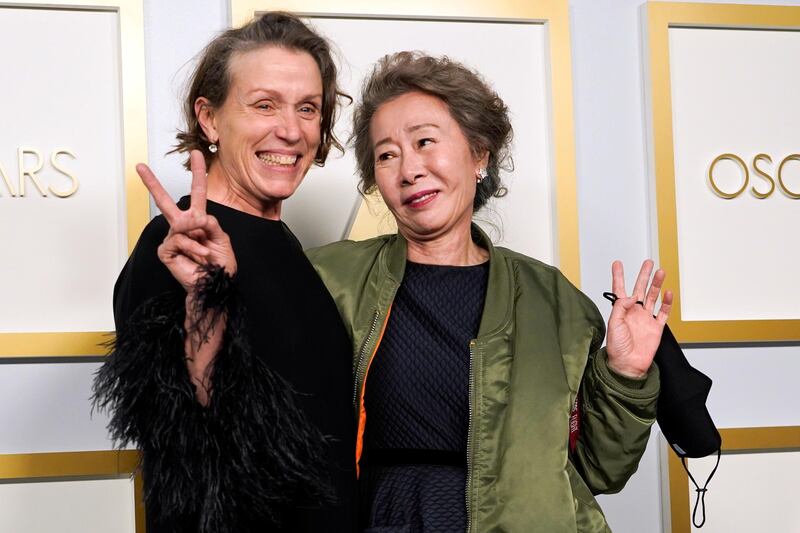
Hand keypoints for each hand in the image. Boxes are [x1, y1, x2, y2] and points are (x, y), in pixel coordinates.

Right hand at [137, 150, 235, 292]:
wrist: (214, 284)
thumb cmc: (220, 264)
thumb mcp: (222, 238)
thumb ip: (210, 222)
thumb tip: (193, 217)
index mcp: (199, 219)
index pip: (198, 192)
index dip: (198, 173)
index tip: (197, 154)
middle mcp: (183, 226)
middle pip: (165, 201)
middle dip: (152, 183)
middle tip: (140, 166)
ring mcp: (172, 237)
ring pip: (182, 226)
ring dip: (199, 241)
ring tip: (206, 254)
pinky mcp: (166, 250)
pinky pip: (178, 241)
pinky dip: (193, 248)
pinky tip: (199, 257)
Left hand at [605, 260, 672, 378]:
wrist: (628, 365)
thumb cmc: (617, 347)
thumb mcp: (614, 324)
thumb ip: (621, 307)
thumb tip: (632, 296)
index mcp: (621, 310)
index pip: (619, 289)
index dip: (618, 276)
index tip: (617, 263)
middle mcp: (634, 312)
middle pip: (640, 288)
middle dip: (644, 275)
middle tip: (648, 262)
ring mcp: (646, 318)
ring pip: (653, 297)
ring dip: (657, 284)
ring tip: (661, 271)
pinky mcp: (656, 327)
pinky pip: (663, 312)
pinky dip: (667, 302)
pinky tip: (668, 292)